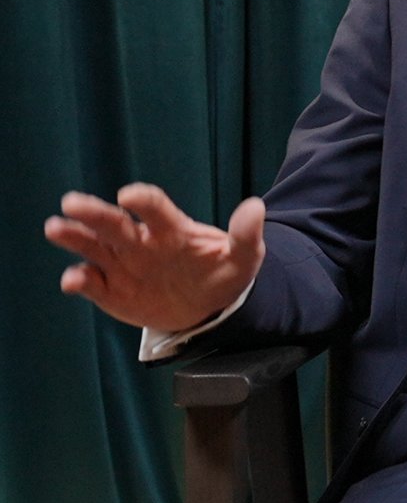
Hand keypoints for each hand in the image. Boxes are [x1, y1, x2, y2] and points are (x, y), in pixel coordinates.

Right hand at [43, 184, 266, 330]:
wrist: (207, 306)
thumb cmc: (222, 273)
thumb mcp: (243, 257)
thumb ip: (246, 235)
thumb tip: (256, 207)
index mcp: (171, 230)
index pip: (155, 209)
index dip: (144, 201)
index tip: (130, 196)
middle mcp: (141, 242)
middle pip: (114, 224)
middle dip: (93, 213)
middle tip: (72, 203)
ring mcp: (122, 265)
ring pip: (93, 247)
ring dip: (74, 237)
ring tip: (56, 228)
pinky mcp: (111, 290)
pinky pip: (91, 283)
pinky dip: (79, 280)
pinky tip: (72, 279)